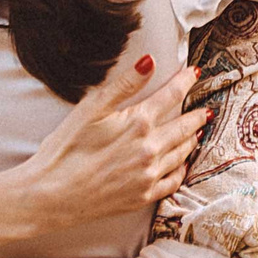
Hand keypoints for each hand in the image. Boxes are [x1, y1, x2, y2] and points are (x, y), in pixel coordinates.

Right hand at [19, 54, 208, 232]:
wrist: (51, 195)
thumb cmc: (65, 149)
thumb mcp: (90, 109)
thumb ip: (124, 85)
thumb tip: (149, 61)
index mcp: (138, 123)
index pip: (172, 95)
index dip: (185, 81)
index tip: (194, 72)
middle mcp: (150, 149)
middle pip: (185, 126)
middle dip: (196, 114)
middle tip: (206, 108)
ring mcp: (149, 175)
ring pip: (183, 152)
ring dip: (193, 138)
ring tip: (197, 131)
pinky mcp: (144, 196)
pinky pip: (174, 180)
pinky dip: (182, 168)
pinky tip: (182, 163)